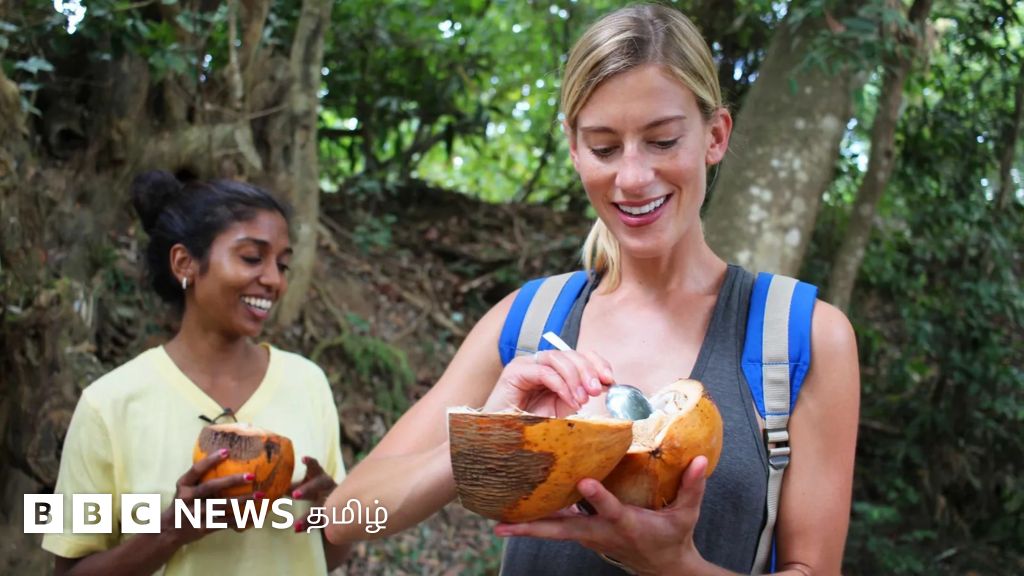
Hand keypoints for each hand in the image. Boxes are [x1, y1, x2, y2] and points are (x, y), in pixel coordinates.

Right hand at [161, 449, 256, 545]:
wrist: (169, 531)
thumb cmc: (183, 504)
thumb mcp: (184, 488)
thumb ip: (199, 477)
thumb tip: (225, 456)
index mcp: (183, 486)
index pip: (196, 470)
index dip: (211, 460)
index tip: (227, 451)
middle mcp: (188, 499)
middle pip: (211, 487)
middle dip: (232, 481)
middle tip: (251, 475)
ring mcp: (196, 514)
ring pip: (222, 506)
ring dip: (243, 500)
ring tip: (260, 495)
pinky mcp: (204, 527)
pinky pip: (227, 522)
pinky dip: (242, 518)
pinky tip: (255, 514)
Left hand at [290, 456, 337, 532]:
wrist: (339, 506)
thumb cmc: (315, 491)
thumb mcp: (304, 486)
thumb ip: (290, 487)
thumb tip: (267, 488)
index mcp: (320, 476)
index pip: (316, 467)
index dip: (311, 463)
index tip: (303, 459)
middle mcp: (328, 487)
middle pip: (321, 484)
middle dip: (308, 489)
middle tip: (294, 495)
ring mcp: (333, 501)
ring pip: (323, 507)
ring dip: (310, 515)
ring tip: (296, 525)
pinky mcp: (333, 515)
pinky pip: (321, 520)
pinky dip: (309, 525)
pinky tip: (297, 528)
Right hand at [483, 349, 614, 416]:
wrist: (502, 442)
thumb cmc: (530, 428)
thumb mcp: (563, 411)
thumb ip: (580, 395)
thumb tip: (605, 385)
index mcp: (553, 369)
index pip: (579, 355)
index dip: (597, 363)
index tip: (611, 379)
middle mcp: (539, 363)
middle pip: (570, 354)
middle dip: (588, 370)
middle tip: (597, 390)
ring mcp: (525, 365)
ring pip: (558, 359)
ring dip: (576, 378)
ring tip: (583, 400)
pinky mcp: (514, 373)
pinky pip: (544, 372)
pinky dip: (561, 385)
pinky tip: (571, 401)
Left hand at [493, 457, 710, 575]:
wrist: (664, 568)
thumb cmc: (674, 537)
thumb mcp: (687, 514)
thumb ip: (692, 486)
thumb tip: (701, 458)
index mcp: (625, 525)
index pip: (609, 510)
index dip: (597, 497)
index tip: (583, 481)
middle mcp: (600, 534)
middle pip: (562, 531)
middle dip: (532, 528)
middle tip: (501, 525)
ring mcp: (589, 537)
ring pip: (553, 531)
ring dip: (526, 526)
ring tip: (497, 519)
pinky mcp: (585, 535)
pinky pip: (557, 525)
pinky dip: (539, 518)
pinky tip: (519, 506)